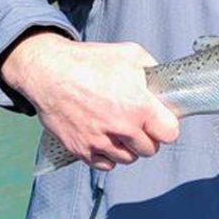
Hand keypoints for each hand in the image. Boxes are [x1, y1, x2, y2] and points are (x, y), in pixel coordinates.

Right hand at [0, 30, 178, 170]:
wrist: (48, 71)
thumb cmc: (88, 61)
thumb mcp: (130, 54)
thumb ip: (152, 71)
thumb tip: (163, 85)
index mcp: (139, 106)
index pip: (170, 133)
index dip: (167, 126)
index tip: (160, 121)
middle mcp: (122, 128)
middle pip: (150, 149)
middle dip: (148, 137)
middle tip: (140, 124)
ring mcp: (100, 141)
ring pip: (128, 158)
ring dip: (128, 147)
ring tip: (121, 131)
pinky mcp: (81, 149)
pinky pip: (105, 164)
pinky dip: (108, 155)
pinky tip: (106, 139)